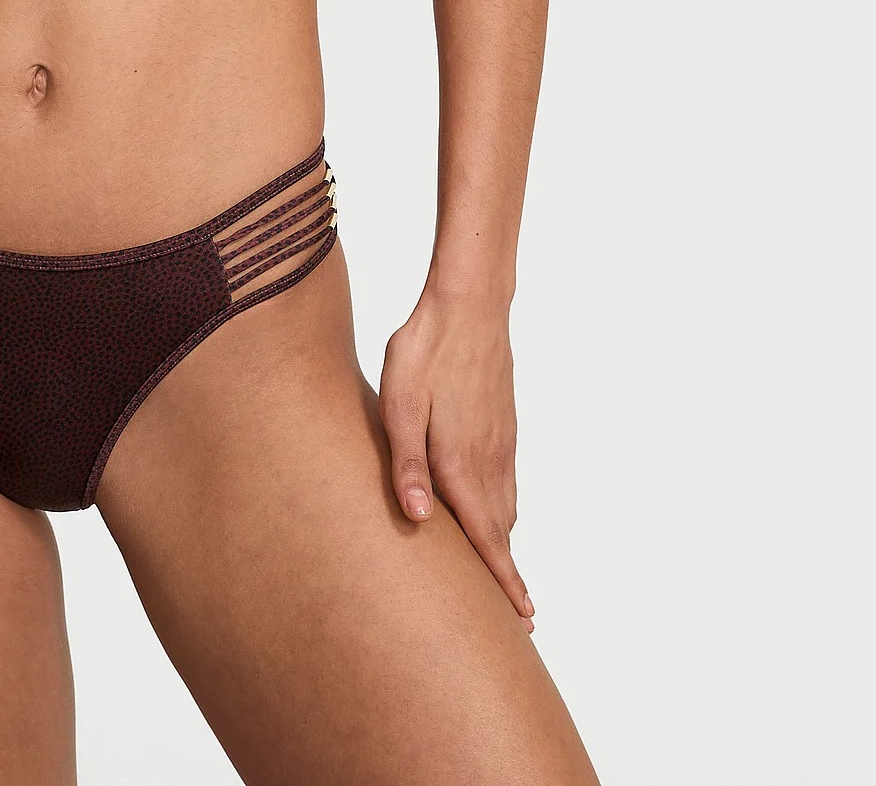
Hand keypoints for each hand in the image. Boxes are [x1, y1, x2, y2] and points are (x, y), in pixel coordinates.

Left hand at [379, 288, 534, 631]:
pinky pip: (506, 480)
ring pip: (507, 505)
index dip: (503, 581)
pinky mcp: (502, 423)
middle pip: (502, 531)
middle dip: (509, 573)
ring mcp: (501, 441)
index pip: (488, 538)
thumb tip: (422, 520)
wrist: (469, 303)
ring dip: (507, 541)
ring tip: (506, 571)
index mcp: (463, 463)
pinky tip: (495, 510)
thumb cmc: (425, 351)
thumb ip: (409, 464)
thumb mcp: (400, 405)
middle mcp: (489, 460)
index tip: (522, 619)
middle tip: (521, 615)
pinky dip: (505, 509)